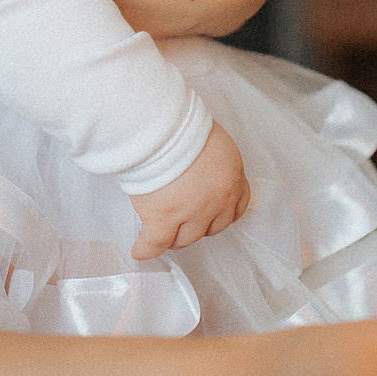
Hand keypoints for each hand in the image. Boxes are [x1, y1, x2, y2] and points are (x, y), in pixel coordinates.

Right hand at [130, 123, 249, 257]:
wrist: (163, 128)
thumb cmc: (184, 125)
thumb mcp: (214, 141)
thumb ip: (215, 162)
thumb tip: (204, 171)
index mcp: (231, 179)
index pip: (236, 208)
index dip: (222, 213)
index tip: (213, 214)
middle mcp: (215, 201)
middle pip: (211, 228)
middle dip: (197, 225)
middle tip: (183, 218)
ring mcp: (189, 212)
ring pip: (184, 239)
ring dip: (174, 237)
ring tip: (162, 232)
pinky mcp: (162, 217)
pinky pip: (155, 242)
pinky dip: (146, 249)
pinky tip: (140, 251)